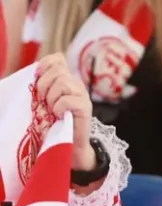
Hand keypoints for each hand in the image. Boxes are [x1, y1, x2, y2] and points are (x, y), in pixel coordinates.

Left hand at [36, 54, 94, 170]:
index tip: (37, 78)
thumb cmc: (54, 125)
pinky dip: (58, 108)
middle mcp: (76, 84)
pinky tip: (59, 116)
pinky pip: (67, 100)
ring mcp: (82, 95)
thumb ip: (42, 88)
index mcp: (65, 80)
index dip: (45, 64)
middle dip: (43, 85)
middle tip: (42, 101)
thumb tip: (32, 76)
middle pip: (58, 70)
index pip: (57, 59)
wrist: (69, 145)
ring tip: (52, 110)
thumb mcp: (45, 102)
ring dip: (51, 98)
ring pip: (62, 82)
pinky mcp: (85, 107)